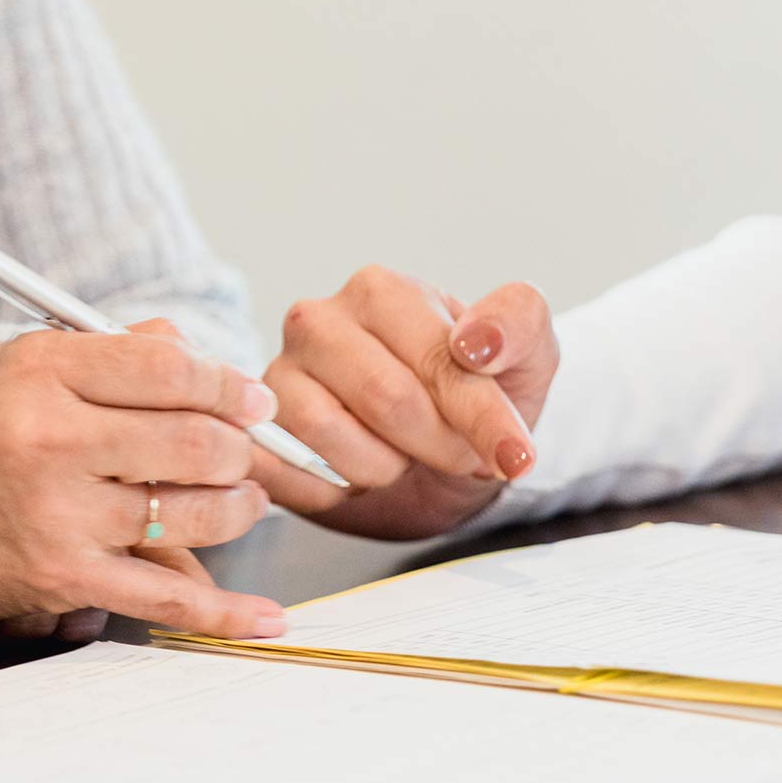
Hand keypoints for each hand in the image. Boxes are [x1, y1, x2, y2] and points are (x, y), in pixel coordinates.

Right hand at [0, 320, 285, 637]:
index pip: (168, 368)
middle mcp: (53, 440)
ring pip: (192, 513)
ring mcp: (61, 513)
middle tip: (244, 452)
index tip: (254, 400)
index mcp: (47, 373)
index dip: (228, 385)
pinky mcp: (67, 576)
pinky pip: (163, 597)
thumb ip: (120, 350)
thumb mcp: (33, 364)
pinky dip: (223, 613)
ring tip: (241, 499)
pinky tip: (266, 619)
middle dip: (239, 448)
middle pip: (193, 441)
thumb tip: (205, 358)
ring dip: (239, 508)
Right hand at [261, 266, 557, 538]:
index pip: (437, 358)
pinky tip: (357, 478)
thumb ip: (518, 324)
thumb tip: (477, 342)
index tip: (517, 457)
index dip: (483, 416)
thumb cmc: (472, 398)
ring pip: (330, 435)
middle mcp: (318, 322)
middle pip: (386, 398)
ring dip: (385, 468)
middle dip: (439, 445)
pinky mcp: (256, 431)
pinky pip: (288, 472)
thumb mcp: (525, 357)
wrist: (433, 458)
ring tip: (403, 458)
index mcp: (382, 291)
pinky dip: (335, 490)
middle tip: (460, 456)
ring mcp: (277, 375)